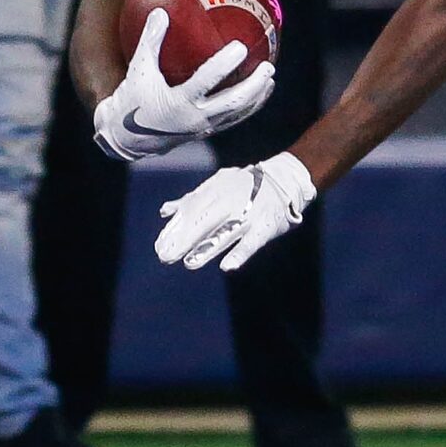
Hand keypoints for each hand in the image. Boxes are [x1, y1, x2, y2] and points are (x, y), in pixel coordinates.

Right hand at [90, 7, 277, 162]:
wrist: (128, 137)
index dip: (224, 65)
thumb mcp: (139, 70)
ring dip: (257, 96)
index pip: (206, 81)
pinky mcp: (207, 132)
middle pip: (233, 101)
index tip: (240, 47)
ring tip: (270, 77)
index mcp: (178, 101)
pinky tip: (260, 94)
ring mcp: (203, 127)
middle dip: (254, 85)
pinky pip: (234, 119)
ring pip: (238, 112)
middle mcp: (195, 116)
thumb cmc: (133, 99)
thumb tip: (160, 11)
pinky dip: (249, 106)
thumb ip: (150, 41)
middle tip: (268, 66)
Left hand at [155, 151, 315, 271]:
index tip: (160, 243)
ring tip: (189, 263)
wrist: (285, 180)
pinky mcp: (266, 227)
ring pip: (225, 233)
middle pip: (205, 222)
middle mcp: (232, 200)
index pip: (193, 209)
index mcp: (218, 190)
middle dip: (185, 240)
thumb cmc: (246, 185)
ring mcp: (249, 214)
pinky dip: (240, 253)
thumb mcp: (218, 185)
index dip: (176, 227)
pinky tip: (227, 266)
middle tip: (166, 257)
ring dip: (208, 249)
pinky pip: (252, 242)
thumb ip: (192, 199)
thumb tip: (165, 211)